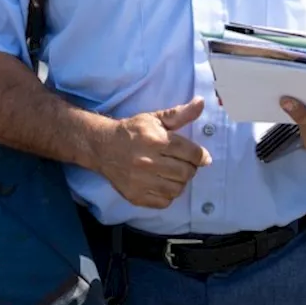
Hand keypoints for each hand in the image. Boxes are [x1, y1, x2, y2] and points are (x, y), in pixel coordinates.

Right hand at [94, 97, 212, 208]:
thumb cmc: (132, 131)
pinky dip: (168, 194)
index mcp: (155, 141)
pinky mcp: (135, 196)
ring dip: (180, 181)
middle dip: (191, 168)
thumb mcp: (155, 118)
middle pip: (186, 172)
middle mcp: (148, 162)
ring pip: (177, 189)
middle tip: (185, 163)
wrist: (103, 147)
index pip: (190, 152)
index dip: (201, 155)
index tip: (202, 157)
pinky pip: (164, 202)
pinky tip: (163, 183)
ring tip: (174, 173)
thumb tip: (201, 102)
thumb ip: (180, 113)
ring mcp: (140, 182)